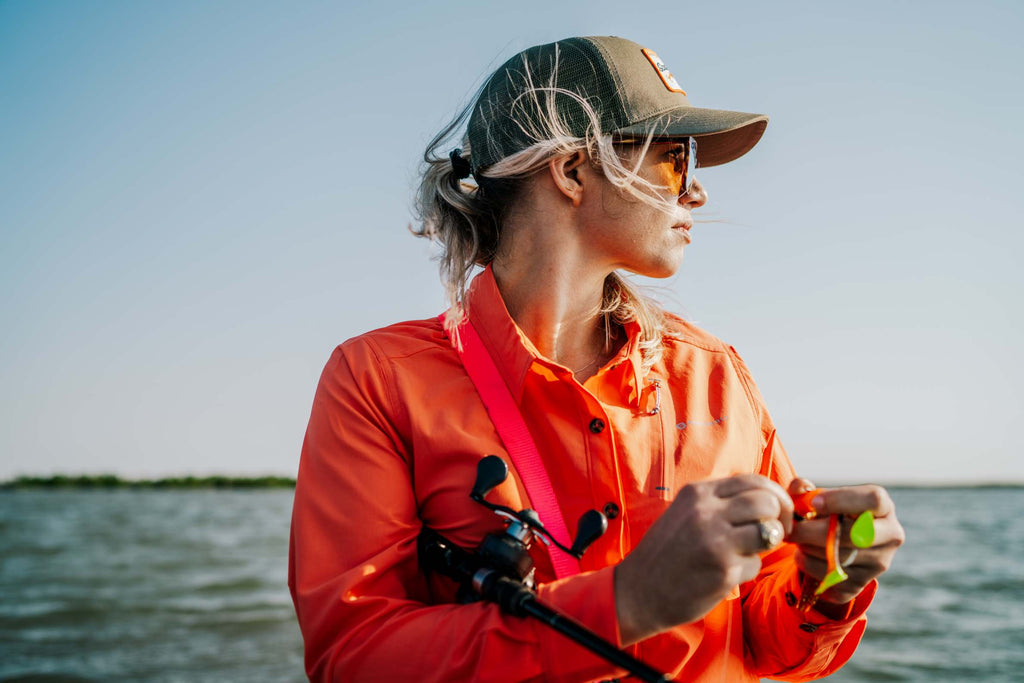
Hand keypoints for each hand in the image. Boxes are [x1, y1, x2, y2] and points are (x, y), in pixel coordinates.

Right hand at [615, 474, 793, 644]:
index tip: (777, 510)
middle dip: (781, 517)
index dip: (775, 494)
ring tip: (750, 551)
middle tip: (777, 532)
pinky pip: (756, 563)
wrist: (639, 590)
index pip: (753, 480)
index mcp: (698, 493)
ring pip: (769, 531)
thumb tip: (765, 498)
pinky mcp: (724, 571)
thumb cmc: (666, 552)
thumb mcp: (686, 512)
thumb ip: (720, 502)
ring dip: (768, 543)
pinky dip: (748, 569)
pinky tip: (728, 573)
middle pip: (767, 501)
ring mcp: (717, 541)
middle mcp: (707, 512)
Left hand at [787, 478, 905, 606]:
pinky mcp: (860, 585)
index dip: (841, 500)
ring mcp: (877, 564)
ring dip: (807, 548)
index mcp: (883, 508)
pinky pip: (828, 579)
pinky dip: (807, 566)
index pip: (874, 500)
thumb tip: (798, 489)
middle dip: (814, 532)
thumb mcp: (820, 496)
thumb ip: (805, 488)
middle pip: (854, 535)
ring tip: (797, 539)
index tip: (813, 503)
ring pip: (838, 559)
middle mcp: (889, 536)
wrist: (836, 544)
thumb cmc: (828, 512)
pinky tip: (803, 554)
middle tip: (791, 528)